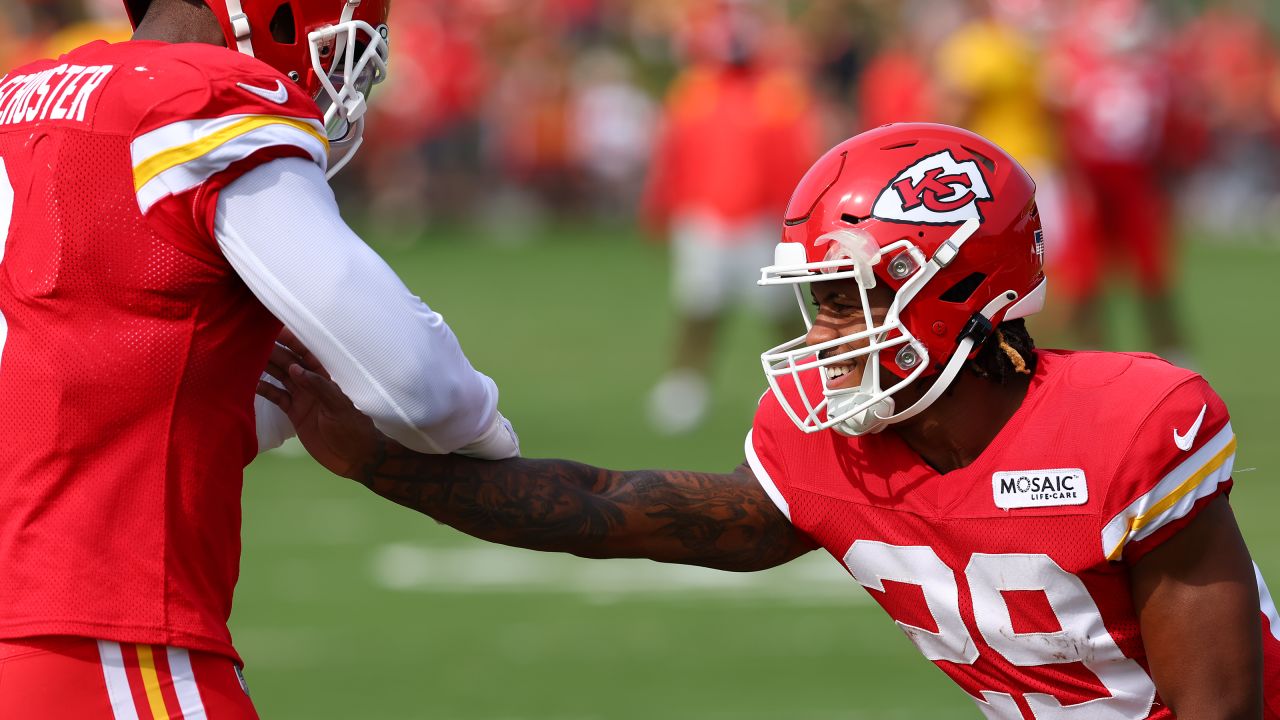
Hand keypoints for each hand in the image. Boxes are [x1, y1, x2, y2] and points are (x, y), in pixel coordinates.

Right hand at [258, 329, 390, 480]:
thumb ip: (319, 388)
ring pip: (281, 377)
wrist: (354, 457)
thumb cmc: (352, 430)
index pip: (307, 354)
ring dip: (266, 368)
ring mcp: (302, 398)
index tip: (274, 330)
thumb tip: (295, 368)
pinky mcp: (295, 413)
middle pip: (289, 363)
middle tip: (251, 342)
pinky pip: (277, 397)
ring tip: (245, 358)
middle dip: (273, 352)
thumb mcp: (338, 407)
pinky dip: (265, 390)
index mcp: (325, 379)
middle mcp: (312, 384)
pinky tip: (250, 383)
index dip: (293, 341)